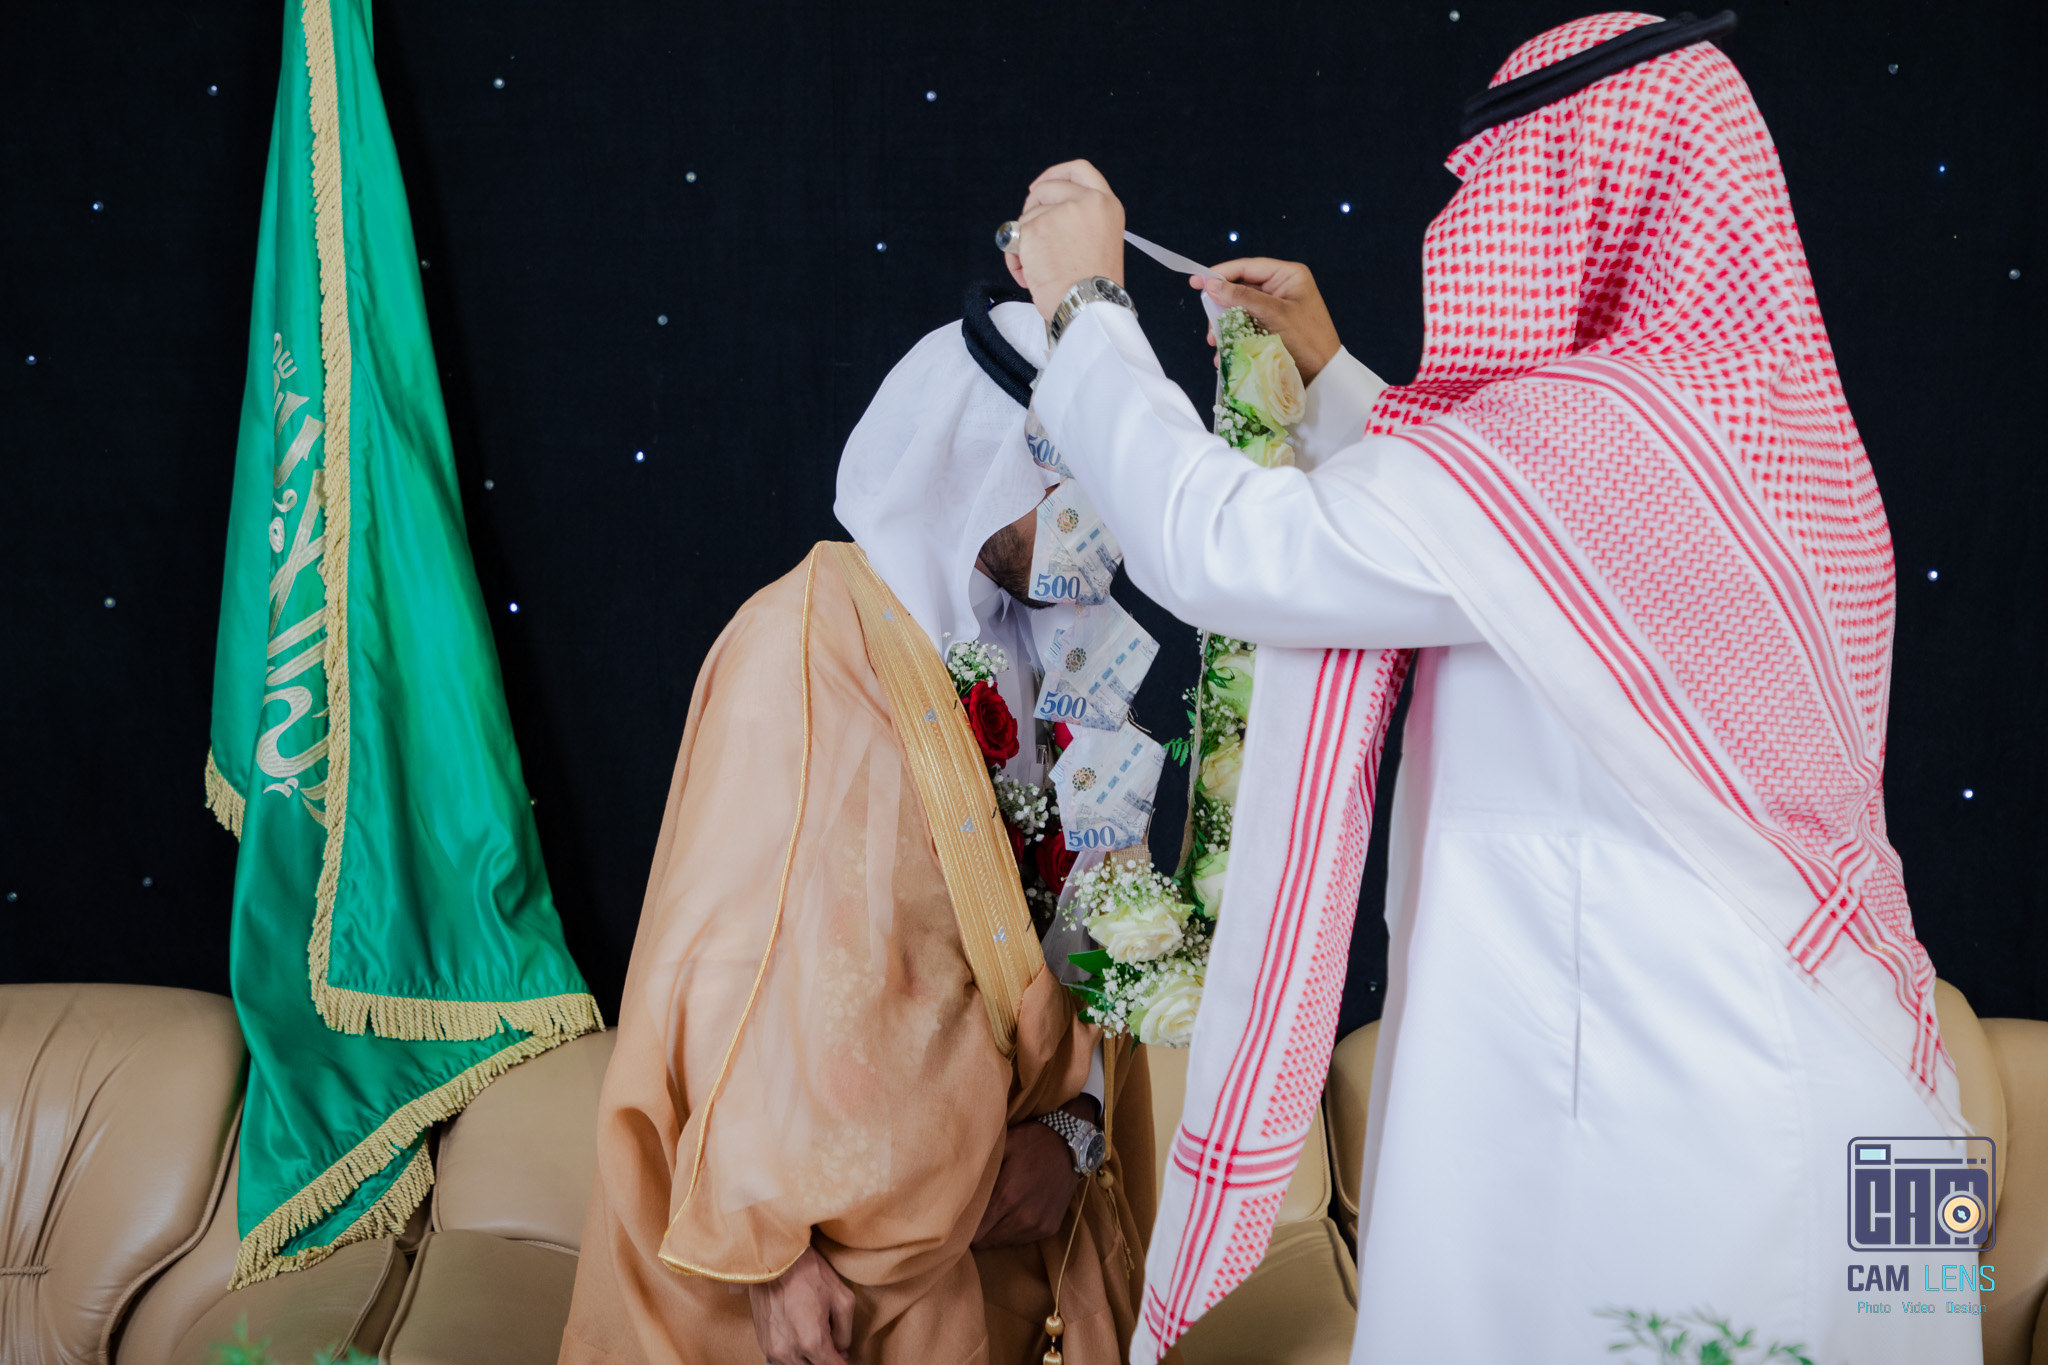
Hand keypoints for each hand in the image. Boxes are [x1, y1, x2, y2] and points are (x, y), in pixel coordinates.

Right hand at [748, 1245, 855, 1364]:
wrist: (775, 1259)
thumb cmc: (809, 1273)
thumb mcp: (843, 1298)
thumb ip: (845, 1332)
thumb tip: (841, 1350)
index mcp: (813, 1341)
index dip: (842, 1363)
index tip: (845, 1357)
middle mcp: (791, 1351)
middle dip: (825, 1361)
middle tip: (834, 1348)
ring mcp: (774, 1349)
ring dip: (809, 1360)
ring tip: (816, 1340)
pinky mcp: (763, 1343)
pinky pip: (782, 1360)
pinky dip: (794, 1355)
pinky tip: (800, 1338)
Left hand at [970, 1098, 1096, 1248]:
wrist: (1071, 1144)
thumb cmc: (1031, 1141)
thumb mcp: (1002, 1146)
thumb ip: (979, 1169)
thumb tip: (953, 1187)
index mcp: (1007, 1197)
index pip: (974, 1232)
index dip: (962, 1228)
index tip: (956, 1218)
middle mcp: (1023, 1217)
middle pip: (985, 1242)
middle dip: (975, 1232)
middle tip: (969, 1216)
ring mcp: (1038, 1225)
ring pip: (1002, 1244)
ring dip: (993, 1233)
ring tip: (990, 1214)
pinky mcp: (1049, 1229)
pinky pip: (1020, 1240)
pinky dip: (1011, 1231)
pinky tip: (1010, 1213)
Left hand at [1009, 160, 1125, 321]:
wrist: (1088, 307)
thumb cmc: (1093, 287)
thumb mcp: (1099, 241)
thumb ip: (1080, 220)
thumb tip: (1045, 213)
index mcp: (1106, 205)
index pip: (1079, 170)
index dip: (1055, 174)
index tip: (1041, 185)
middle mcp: (1086, 201)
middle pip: (1047, 187)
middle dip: (1032, 205)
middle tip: (1029, 226)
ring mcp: (1061, 212)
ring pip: (1029, 215)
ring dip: (1024, 241)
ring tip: (1036, 268)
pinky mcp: (1037, 227)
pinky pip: (1015, 235)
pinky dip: (1015, 256)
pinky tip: (1029, 274)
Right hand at [1195, 258, 1340, 383]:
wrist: (1324, 376)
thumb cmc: (1307, 340)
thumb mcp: (1274, 314)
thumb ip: (1242, 296)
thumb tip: (1211, 285)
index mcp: (1287, 276)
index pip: (1247, 268)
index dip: (1220, 273)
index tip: (1196, 281)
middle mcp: (1280, 288)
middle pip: (1240, 288)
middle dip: (1221, 307)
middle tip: (1209, 324)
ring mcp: (1275, 308)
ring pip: (1239, 309)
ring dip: (1225, 326)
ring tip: (1216, 342)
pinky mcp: (1270, 327)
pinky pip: (1245, 326)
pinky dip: (1233, 337)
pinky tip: (1225, 352)